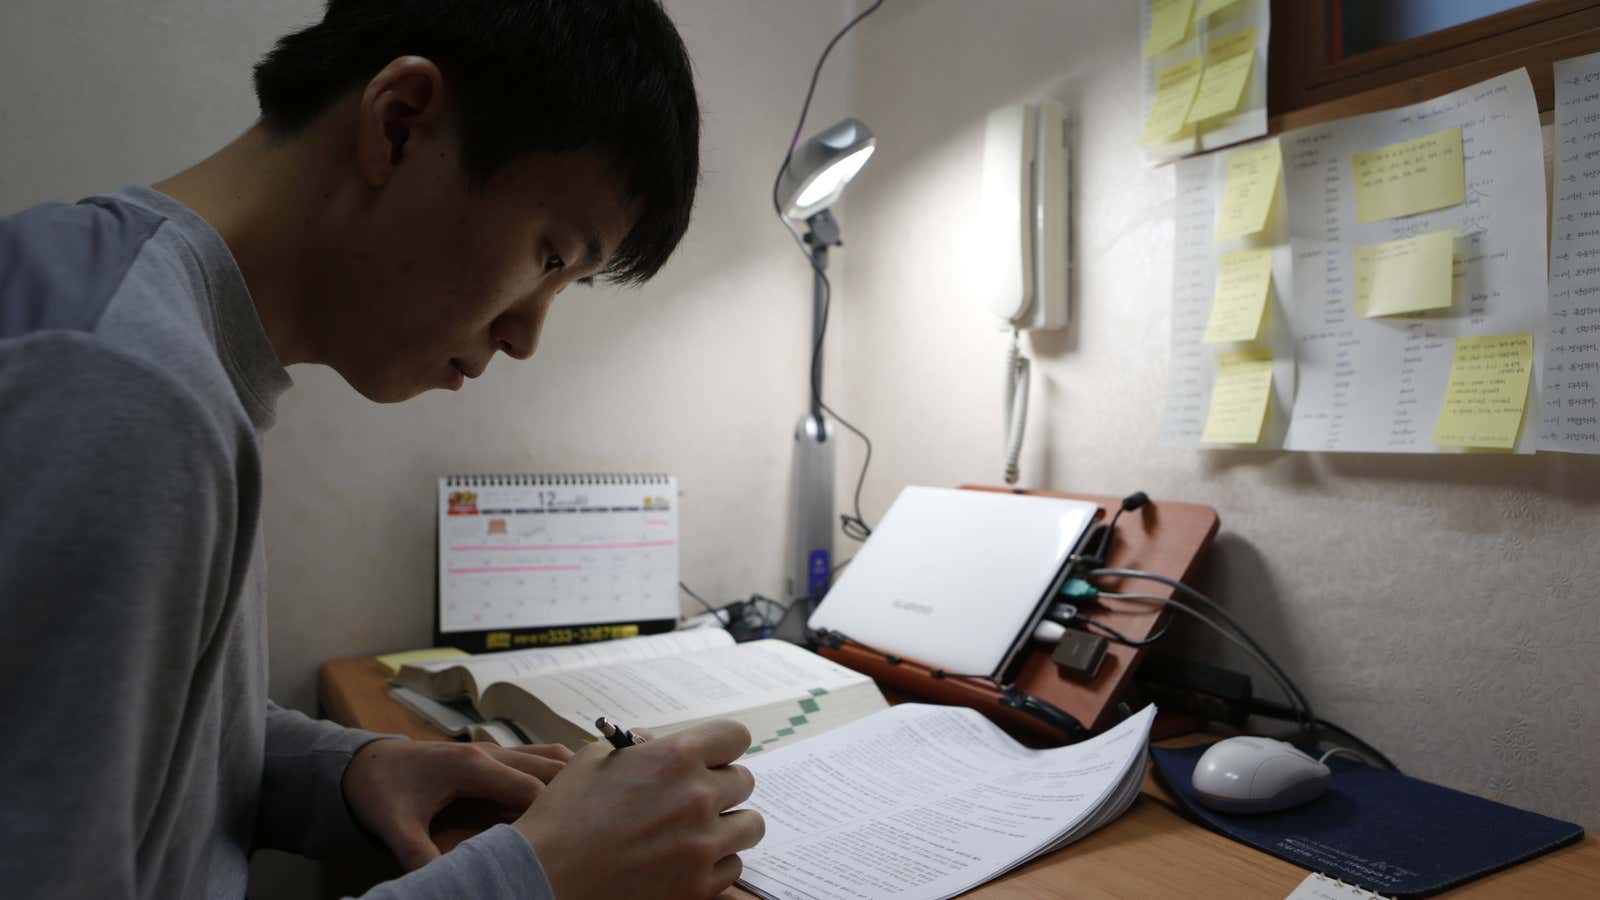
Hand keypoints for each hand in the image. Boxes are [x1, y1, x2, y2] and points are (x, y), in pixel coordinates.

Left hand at [344, 738, 573, 868]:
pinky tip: (570, 793)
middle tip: (597, 822)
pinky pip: (539, 756)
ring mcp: (494, 750)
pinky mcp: (493, 754)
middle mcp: (492, 752)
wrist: (365, 763)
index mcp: (474, 767)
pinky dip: (559, 770)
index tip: (567, 840)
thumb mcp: (396, 828)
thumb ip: (420, 857)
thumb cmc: (382, 792)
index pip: (531, 789)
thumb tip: (444, 884)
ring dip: (572, 776)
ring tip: (594, 805)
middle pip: (551, 766)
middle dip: (575, 793)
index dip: (553, 814)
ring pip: (551, 755)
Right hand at [515, 720, 764, 899]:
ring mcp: (702, 845)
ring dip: (728, 826)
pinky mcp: (699, 886)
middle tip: (693, 800)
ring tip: (697, 832)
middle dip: (721, 787)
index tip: (712, 758)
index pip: (736, 736)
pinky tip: (685, 861)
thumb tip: (657, 743)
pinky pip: (734, 867)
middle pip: (745, 782)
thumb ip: (638, 745)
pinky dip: (715, 865)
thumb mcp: (595, 758)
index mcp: (675, 757)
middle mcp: (698, 797)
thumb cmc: (565, 814)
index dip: (722, 747)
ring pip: (750, 826)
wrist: (545, 873)